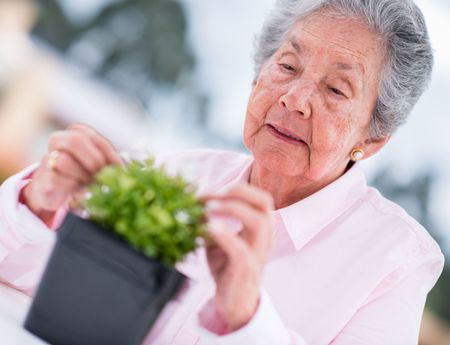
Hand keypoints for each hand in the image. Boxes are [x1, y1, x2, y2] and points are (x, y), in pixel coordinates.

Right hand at [22, 124, 121, 223]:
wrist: (54, 191)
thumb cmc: (82, 175)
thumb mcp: (99, 166)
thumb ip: (110, 164)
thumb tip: (123, 173)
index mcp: (78, 133)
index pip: (97, 139)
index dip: (111, 156)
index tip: (119, 170)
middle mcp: (60, 140)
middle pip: (75, 140)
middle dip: (93, 160)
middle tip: (101, 175)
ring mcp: (47, 158)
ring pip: (63, 160)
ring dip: (82, 176)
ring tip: (91, 185)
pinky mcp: (42, 178)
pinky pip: (56, 179)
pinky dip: (71, 187)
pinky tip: (79, 193)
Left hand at [204, 183, 273, 331]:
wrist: (233, 301)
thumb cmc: (227, 266)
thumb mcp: (218, 238)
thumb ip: (210, 220)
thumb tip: (192, 202)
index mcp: (262, 227)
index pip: (260, 197)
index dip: (236, 188)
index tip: (209, 192)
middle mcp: (265, 237)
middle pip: (264, 202)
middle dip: (236, 192)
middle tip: (210, 197)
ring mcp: (258, 253)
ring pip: (257, 222)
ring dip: (230, 209)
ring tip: (207, 209)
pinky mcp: (246, 268)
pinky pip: (239, 248)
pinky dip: (223, 234)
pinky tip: (206, 228)